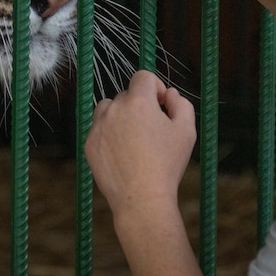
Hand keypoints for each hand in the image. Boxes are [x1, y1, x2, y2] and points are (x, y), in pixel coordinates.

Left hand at [84, 70, 196, 219]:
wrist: (141, 199)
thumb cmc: (167, 165)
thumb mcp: (186, 131)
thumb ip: (181, 104)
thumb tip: (169, 94)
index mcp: (138, 102)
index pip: (143, 77)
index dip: (155, 87)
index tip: (161, 104)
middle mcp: (114, 109)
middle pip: (126, 95)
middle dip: (139, 106)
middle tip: (151, 130)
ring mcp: (98, 127)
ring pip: (108, 109)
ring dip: (120, 116)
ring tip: (134, 139)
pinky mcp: (88, 144)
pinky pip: (99, 130)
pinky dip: (109, 135)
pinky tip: (123, 154)